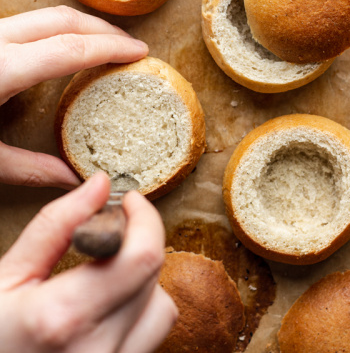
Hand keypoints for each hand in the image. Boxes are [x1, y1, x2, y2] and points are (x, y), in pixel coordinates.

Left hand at [0, 6, 147, 188]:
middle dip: (104, 29)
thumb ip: (29, 168)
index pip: (71, 48)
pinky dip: (58, 29)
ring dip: (82, 26)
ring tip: (106, 45)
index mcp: (2, 68)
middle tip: (132, 47)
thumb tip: (74, 180)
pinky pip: (29, 21)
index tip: (140, 53)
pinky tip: (66, 47)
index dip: (111, 48)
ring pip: (45, 14)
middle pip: (64, 19)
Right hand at [0, 173, 176, 352]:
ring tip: (99, 281)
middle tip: (106, 236)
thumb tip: (100, 185)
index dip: (145, 219)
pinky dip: (138, 315)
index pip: (142, 256)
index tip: (130, 201)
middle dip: (135, 244)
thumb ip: (55, 228)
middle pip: (153, 277)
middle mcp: (98, 350)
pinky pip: (151, 336)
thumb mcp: (2, 279)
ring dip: (142, 284)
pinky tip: (103, 311)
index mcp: (63, 318)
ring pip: (162, 308)